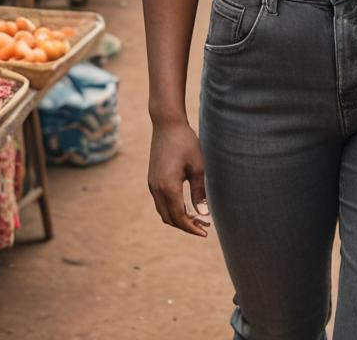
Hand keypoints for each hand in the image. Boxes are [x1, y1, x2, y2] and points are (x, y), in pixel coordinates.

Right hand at [148, 120, 210, 236]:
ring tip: (196, 218)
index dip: (192, 228)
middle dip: (186, 225)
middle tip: (203, 226)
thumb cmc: (186, 143)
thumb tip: (204, 215)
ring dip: (178, 218)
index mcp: (168, 187)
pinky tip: (185, 206)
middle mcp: (156, 189)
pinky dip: (171, 209)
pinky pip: (160, 202)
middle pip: (169, 219)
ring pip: (163, 212)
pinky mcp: (151, 180)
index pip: (179, 217)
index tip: (204, 232)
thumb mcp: (198, 167)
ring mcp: (151, 185)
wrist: (167, 124)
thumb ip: (199, 193)